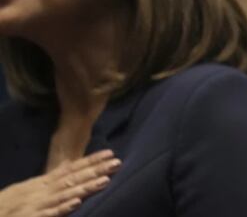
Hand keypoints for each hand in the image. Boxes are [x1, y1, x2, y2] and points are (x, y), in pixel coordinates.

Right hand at [0, 149, 119, 216]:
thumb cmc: (8, 204)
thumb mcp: (30, 188)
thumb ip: (50, 179)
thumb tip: (68, 165)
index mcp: (43, 183)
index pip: (71, 169)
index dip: (91, 161)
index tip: (111, 153)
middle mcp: (42, 190)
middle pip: (73, 179)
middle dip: (96, 171)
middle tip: (117, 163)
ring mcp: (38, 205)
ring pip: (65, 194)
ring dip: (85, 188)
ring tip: (105, 181)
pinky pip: (48, 214)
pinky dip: (62, 208)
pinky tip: (76, 203)